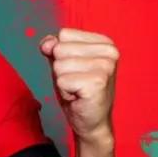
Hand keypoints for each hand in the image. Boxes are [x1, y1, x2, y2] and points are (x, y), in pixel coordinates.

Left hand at [38, 28, 117, 143]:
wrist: (91, 122)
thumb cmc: (78, 91)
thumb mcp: (63, 63)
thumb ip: (53, 48)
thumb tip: (47, 43)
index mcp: (104, 42)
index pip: (64, 34)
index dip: (61, 54)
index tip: (76, 70)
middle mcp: (110, 51)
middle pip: (60, 48)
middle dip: (61, 69)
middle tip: (76, 82)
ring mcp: (106, 67)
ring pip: (59, 65)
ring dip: (62, 81)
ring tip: (77, 89)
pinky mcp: (98, 83)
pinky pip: (61, 81)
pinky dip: (64, 91)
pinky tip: (78, 97)